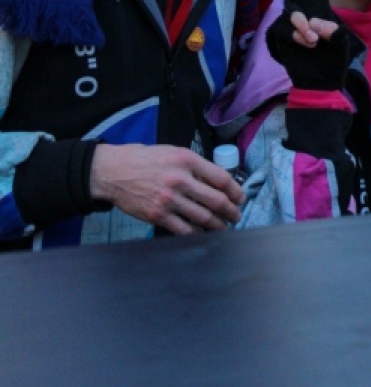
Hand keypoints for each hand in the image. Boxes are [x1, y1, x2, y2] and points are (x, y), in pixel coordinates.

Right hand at [89, 143, 243, 234]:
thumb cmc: (144, 159)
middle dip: (231, 211)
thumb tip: (215, 181)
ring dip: (218, 225)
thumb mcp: (173, 152)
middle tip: (236, 216)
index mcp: (187, 160)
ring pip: (203, 218)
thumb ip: (194, 165)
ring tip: (224, 227)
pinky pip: (184, 230)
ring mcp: (168, 199)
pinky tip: (203, 233)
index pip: (221, 178)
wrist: (114, 171)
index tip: (240, 197)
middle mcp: (180, 179)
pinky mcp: (157, 216)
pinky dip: (197, 234)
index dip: (235, 191)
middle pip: (216, 200)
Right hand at [266, 0, 348, 90]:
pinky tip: (306, 45)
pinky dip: (296, 36)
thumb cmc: (333, 59)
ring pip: (292, 12)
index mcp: (321, 7)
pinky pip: (285, 29)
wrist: (319, 81)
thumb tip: (315, 22)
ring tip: (313, 39)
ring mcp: (292, 23)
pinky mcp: (282, 36)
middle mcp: (305, 11)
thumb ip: (332, 32)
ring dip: (301, 24)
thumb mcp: (341, 45)